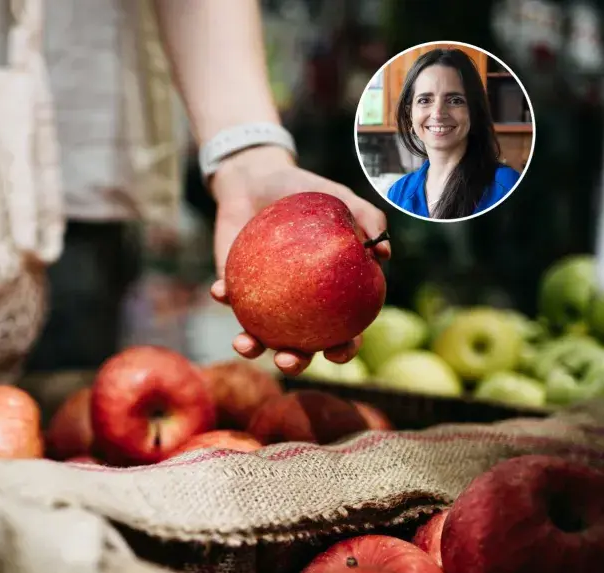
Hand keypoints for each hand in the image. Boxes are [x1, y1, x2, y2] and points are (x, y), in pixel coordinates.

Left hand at [208, 145, 390, 376]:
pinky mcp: (231, 286)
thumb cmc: (303, 192)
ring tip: (245, 343)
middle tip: (288, 359)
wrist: (256, 179)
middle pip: (298, 346)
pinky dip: (223, 296)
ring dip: (251, 347)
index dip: (344, 349)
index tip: (338, 352)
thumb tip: (383, 252)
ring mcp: (262, 300)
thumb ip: (365, 218)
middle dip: (293, 362)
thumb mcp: (336, 197)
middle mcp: (295, 306)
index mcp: (326, 297)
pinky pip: (226, 296)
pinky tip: (221, 291)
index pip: (343, 331)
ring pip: (258, 334)